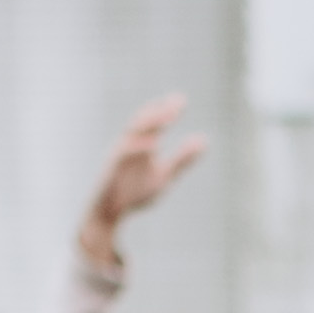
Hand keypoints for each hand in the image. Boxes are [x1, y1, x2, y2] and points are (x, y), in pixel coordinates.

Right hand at [76, 92, 206, 269]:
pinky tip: (153, 144)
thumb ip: (181, 160)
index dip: (165, 109)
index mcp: (141, 144)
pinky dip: (138, 147)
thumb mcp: (164, 176)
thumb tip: (204, 141)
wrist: (109, 212)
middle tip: (177, 102)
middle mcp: (129, 144)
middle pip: (143, 121)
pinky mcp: (111, 169)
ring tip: (167, 116)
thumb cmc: (134, 192)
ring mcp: (118, 155)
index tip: (181, 100)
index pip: (154, 122)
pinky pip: (123, 155)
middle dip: (159, 111)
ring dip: (150, 124)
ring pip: (132, 134)